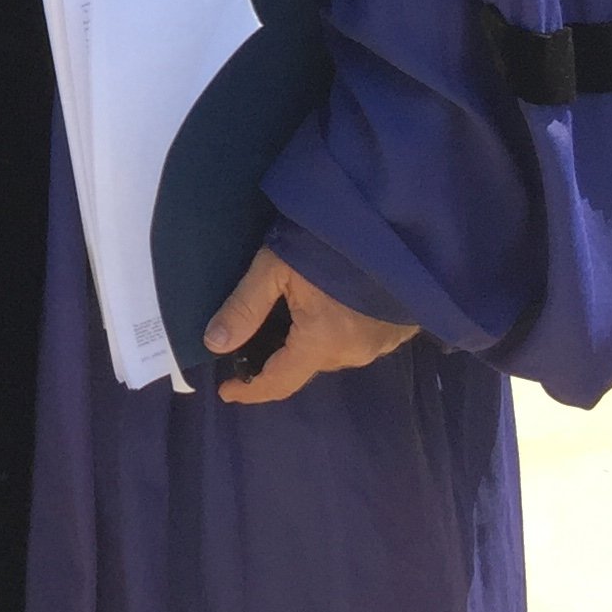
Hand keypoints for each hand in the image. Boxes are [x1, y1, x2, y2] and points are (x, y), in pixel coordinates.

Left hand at [202, 247, 414, 406]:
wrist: (388, 220)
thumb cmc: (327, 242)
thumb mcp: (274, 267)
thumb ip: (244, 307)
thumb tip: (214, 344)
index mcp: (323, 343)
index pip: (280, 382)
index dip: (251, 390)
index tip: (226, 391)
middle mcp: (355, 353)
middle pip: (305, 366)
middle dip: (277, 359)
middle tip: (253, 340)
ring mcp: (381, 344)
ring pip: (331, 354)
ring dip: (308, 344)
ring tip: (288, 320)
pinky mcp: (396, 331)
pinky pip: (354, 342)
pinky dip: (334, 333)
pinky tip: (325, 309)